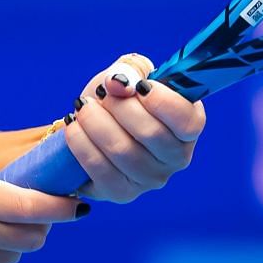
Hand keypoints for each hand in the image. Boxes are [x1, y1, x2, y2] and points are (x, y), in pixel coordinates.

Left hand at [64, 53, 205, 202]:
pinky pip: (100, 169)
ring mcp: (150, 179)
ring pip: (122, 150)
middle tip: (103, 94)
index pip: (188, 121)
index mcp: (188, 126)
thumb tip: (119, 83)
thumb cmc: (116, 98)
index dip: (163, 102)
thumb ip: (130, 70)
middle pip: (151, 133)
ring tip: (84, 107)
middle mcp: (176, 158)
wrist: (91, 124)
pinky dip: (81, 142)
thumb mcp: (128, 74)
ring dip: (95, 122)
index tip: (140, 86)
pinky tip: (74, 126)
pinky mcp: (122, 193)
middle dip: (119, 106)